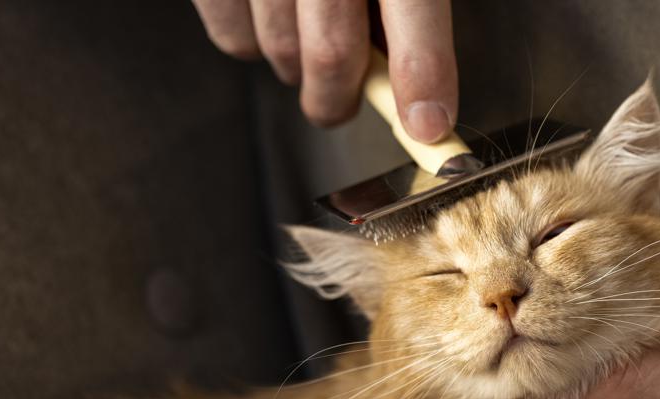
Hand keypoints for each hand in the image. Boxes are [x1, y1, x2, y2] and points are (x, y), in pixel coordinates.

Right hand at [191, 0, 456, 135]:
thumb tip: (401, 66)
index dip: (424, 74)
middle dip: (342, 99)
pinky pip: (230, 34)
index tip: (429, 124)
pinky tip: (268, 22)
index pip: (415, 5)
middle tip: (340, 108)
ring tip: (307, 53)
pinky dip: (251, 46)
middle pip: (332, 50)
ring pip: (280, 50)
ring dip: (298, 72)